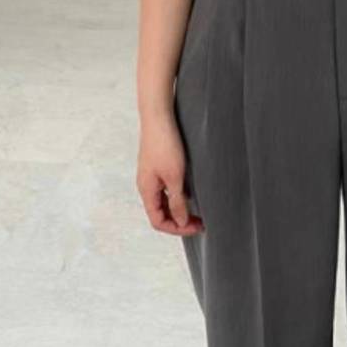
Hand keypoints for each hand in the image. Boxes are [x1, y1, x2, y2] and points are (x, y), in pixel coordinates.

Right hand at [136, 114, 203, 235]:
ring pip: (164, 203)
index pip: (158, 221)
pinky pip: (166, 190)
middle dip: (179, 221)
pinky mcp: (158, 168)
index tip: (195, 227)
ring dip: (179, 210)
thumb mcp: (174, 177)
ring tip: (197, 212)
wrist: (158, 117)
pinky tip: (190, 195)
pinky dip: (178, 197)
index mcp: (147, 191)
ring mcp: (152, 177)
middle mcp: (147, 186)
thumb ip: (177, 201)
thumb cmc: (164, 144)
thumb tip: (180, 221)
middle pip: (161, 214)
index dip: (177, 228)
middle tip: (200, 222)